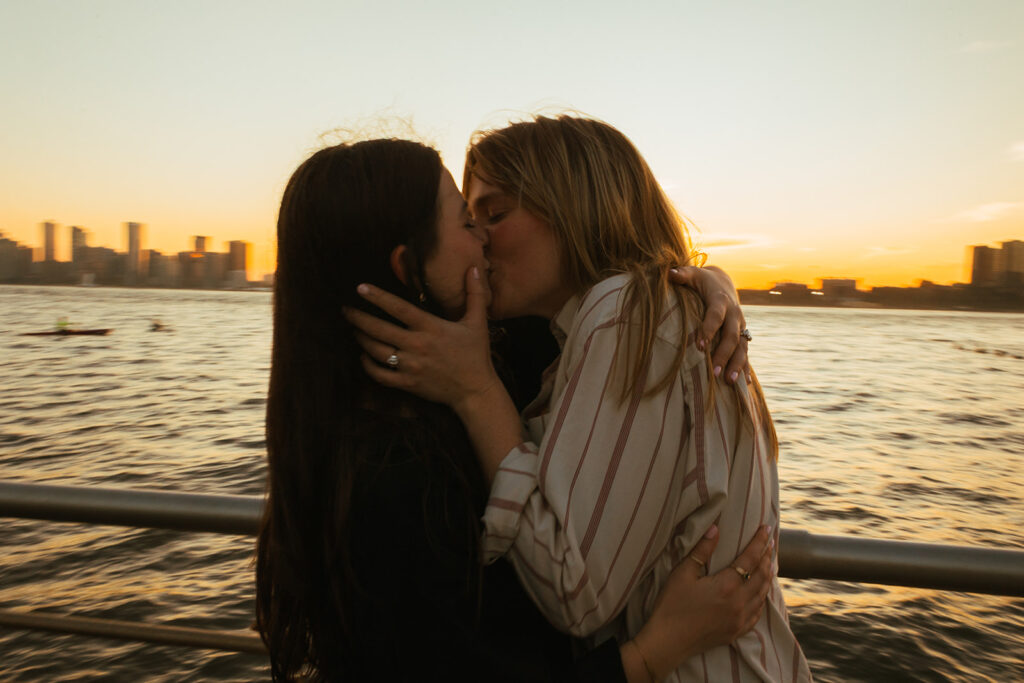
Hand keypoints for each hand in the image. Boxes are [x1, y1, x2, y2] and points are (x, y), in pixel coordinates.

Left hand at [344, 266, 499, 408]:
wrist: (475, 390)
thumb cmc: (476, 355)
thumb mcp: (478, 322)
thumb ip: (475, 293)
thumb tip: (475, 268)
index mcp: (431, 328)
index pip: (399, 308)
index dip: (378, 297)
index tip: (360, 288)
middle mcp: (417, 345)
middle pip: (379, 329)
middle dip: (358, 318)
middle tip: (345, 310)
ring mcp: (410, 366)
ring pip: (376, 351)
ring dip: (362, 339)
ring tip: (354, 330)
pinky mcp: (407, 383)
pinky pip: (380, 374)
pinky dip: (367, 365)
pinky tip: (363, 356)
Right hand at [629, 525, 773, 679]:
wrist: (668, 641)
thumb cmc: (672, 605)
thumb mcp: (682, 573)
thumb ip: (702, 550)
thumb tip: (715, 529)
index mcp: (727, 586)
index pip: (750, 558)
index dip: (759, 542)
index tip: (766, 529)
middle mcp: (739, 603)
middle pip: (761, 576)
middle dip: (767, 557)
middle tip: (770, 543)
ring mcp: (740, 619)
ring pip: (762, 594)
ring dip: (767, 577)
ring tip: (769, 564)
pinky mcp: (736, 631)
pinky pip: (757, 613)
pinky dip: (762, 599)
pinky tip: (760, 594)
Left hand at [668, 265, 749, 384]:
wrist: (723, 283)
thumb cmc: (701, 281)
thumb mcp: (692, 274)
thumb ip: (682, 274)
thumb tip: (669, 272)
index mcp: (720, 300)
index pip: (715, 316)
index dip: (708, 330)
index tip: (700, 346)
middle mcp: (735, 314)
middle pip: (732, 336)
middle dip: (724, 354)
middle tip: (715, 371)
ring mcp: (740, 326)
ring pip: (742, 347)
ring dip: (737, 364)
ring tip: (730, 381)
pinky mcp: (742, 336)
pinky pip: (745, 353)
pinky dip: (745, 367)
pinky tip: (743, 384)